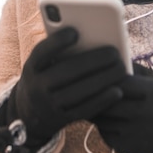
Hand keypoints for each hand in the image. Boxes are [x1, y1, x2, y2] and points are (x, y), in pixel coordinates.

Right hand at [6, 27, 126, 145]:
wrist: (31, 115)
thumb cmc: (45, 79)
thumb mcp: (42, 66)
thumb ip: (58, 54)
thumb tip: (89, 36)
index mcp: (31, 68)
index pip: (41, 52)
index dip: (56, 42)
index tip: (75, 32)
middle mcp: (36, 87)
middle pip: (66, 71)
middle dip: (93, 61)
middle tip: (115, 53)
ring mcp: (48, 106)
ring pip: (78, 92)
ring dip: (102, 80)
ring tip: (121, 70)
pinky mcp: (61, 120)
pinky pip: (84, 110)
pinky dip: (101, 100)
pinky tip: (117, 91)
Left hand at [93, 64, 152, 152]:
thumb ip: (132, 69)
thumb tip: (106, 63)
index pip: (121, 82)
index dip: (109, 78)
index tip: (104, 75)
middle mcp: (150, 115)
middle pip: (109, 103)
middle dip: (98, 95)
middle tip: (91, 88)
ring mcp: (139, 134)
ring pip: (103, 119)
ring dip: (97, 110)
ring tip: (98, 102)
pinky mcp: (129, 148)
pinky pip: (104, 133)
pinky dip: (102, 125)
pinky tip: (108, 118)